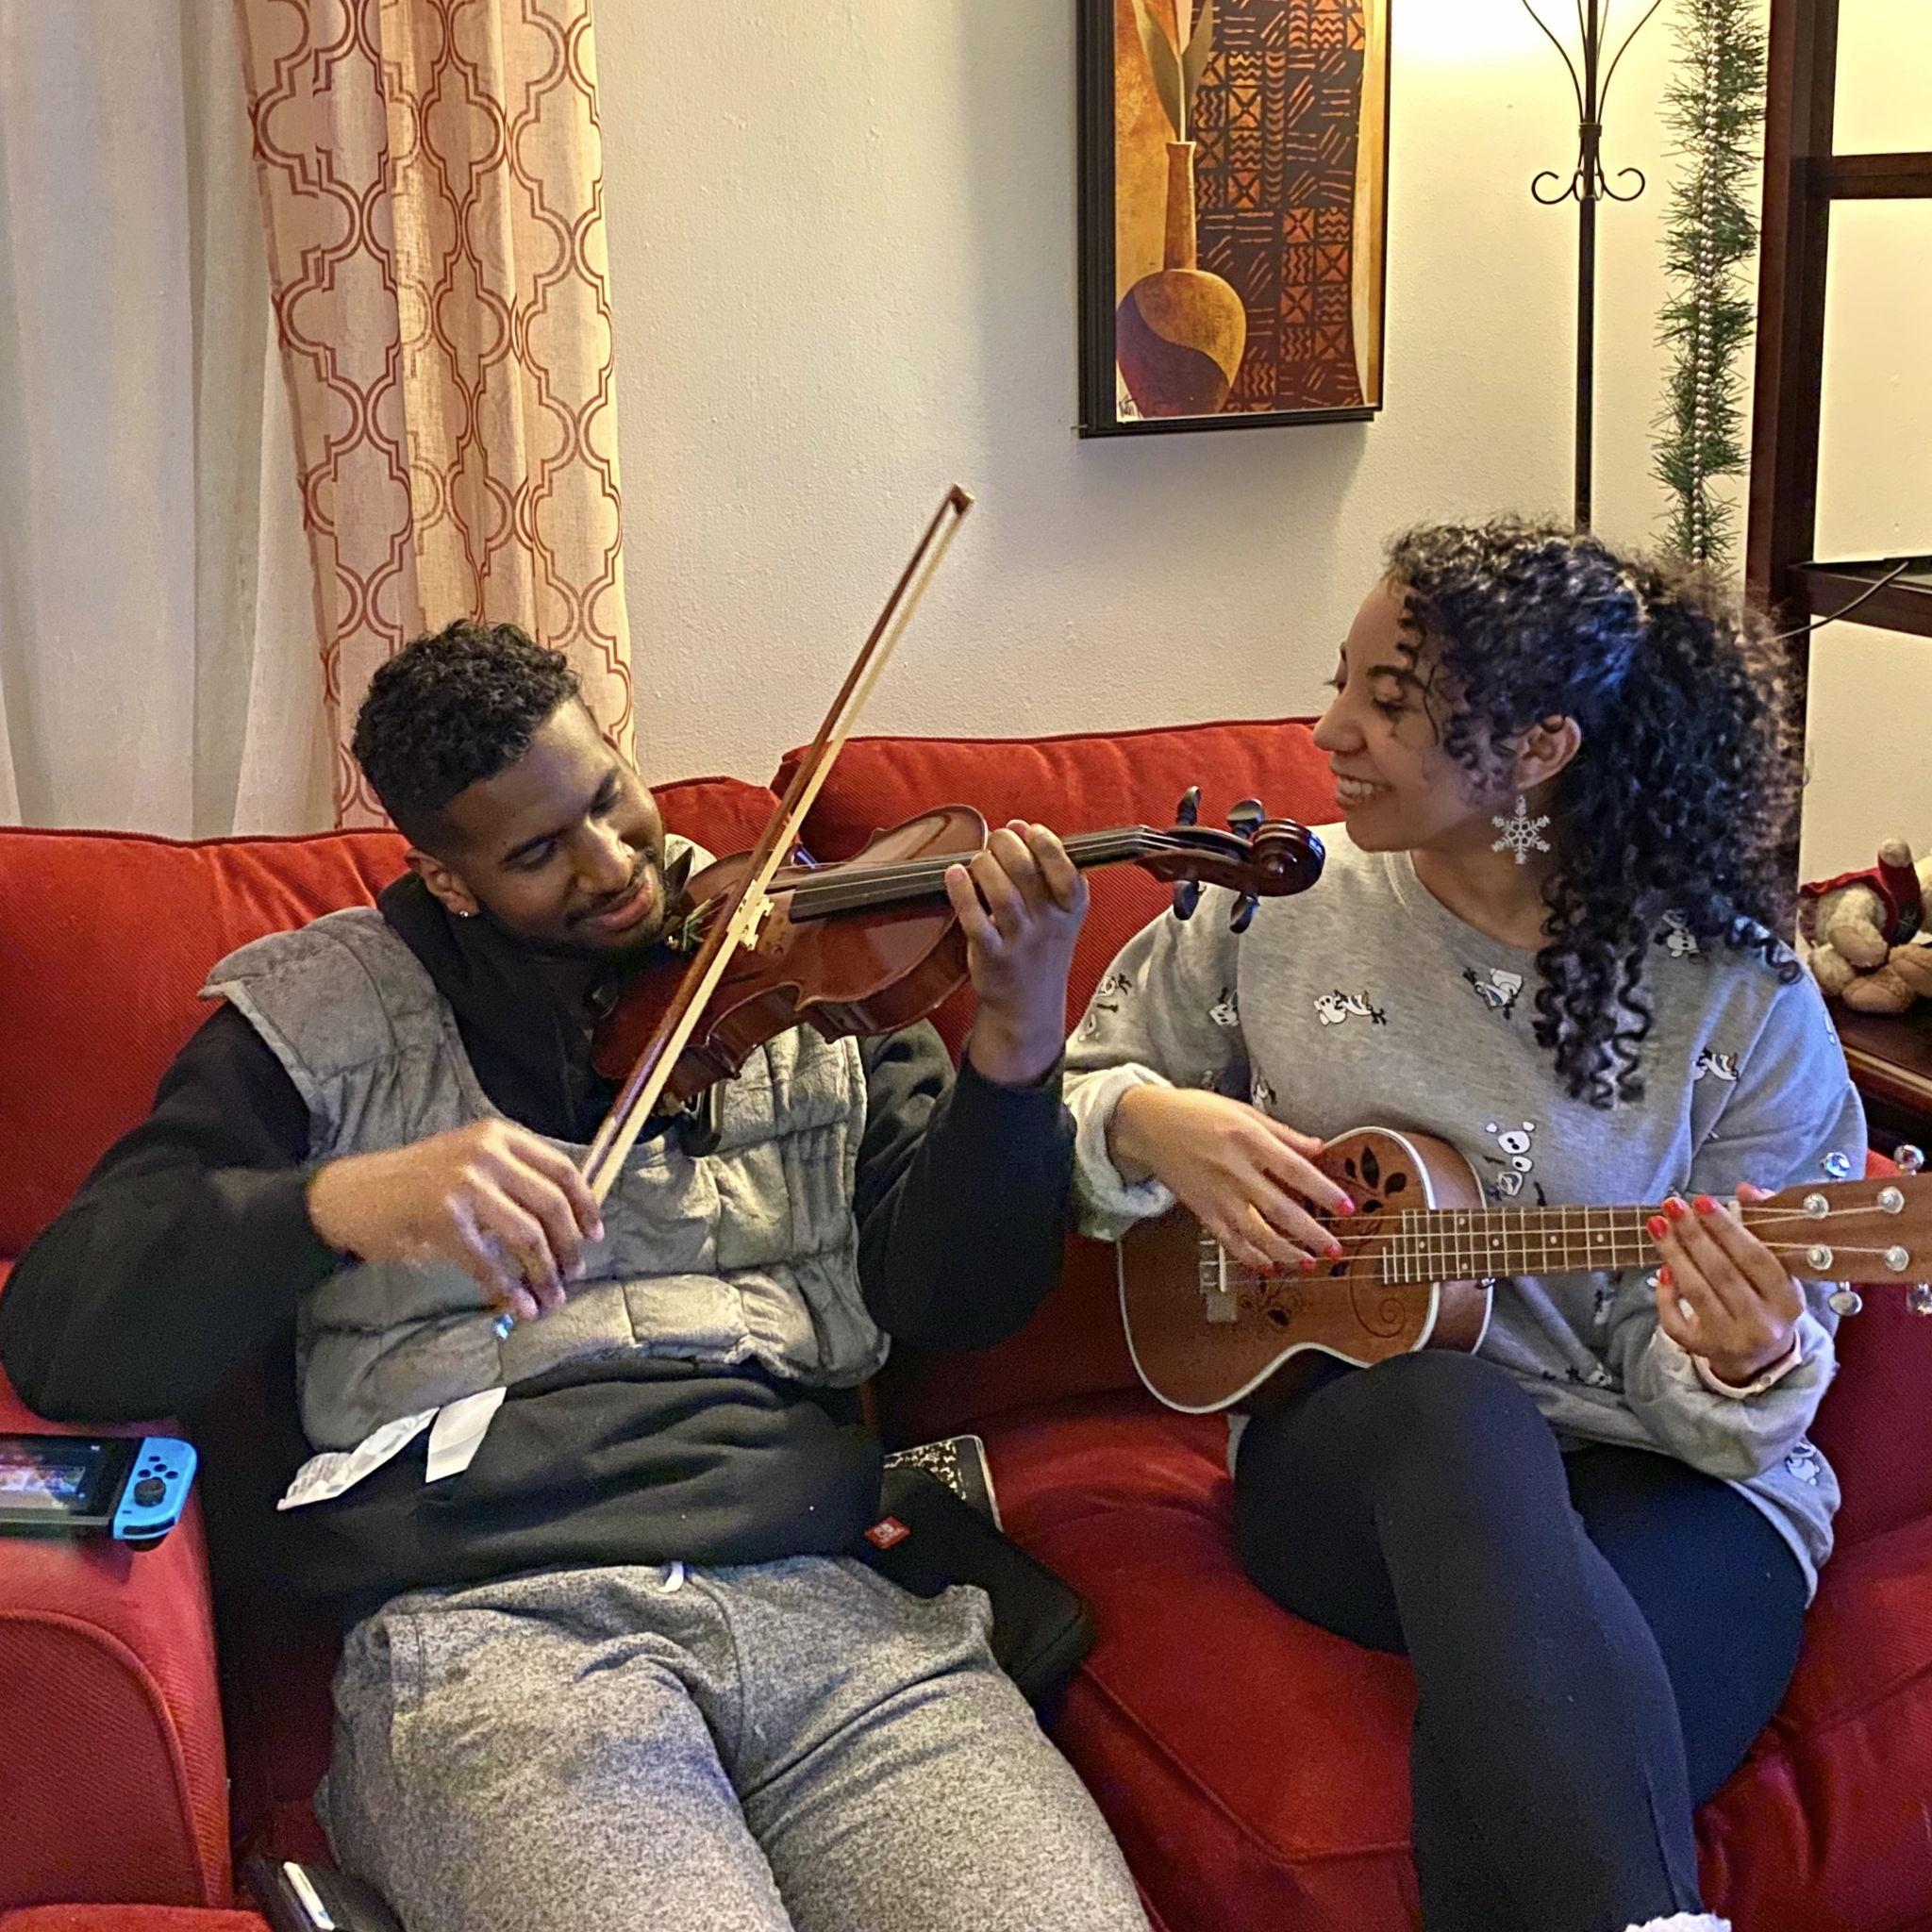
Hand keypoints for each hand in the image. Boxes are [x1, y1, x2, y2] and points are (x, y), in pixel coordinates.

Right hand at [307, 1120, 604, 1324]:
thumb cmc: (415, 1183)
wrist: (354, 1194)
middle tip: (573, 1274)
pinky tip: (517, 1306)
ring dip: (544, 1273)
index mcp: (499, 1136)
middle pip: (551, 1205)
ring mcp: (465, 1185)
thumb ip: (513, 1179)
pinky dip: (508, 1289)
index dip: (585, 1205)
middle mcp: (486, 1154)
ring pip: (527, 1236)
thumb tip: (567, 1220)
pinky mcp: (444, 1220)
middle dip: (568, 1246)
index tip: (595, 1234)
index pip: (562, 1168)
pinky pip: (489, 1263)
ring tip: (550, 1298)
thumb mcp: (469, 1161)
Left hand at [946, 820, 1089, 1085]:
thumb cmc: (1040, 944)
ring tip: (979, 859)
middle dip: (1005, 844)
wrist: (1027, 1004)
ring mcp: (1020, 942)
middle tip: (996, 839)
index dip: (1044, 842)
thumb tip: (1019, 826)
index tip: (1026, 829)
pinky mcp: (991, 956)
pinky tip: (954, 873)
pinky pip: (974, 919)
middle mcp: (1048, 924)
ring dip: (984, 864)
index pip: (1065, 869)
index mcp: (1071, 908)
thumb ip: (1045, 868)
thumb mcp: (1060, 910)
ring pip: (1000, 892)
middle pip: (1026, 872)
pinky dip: (961, 892)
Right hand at [1108, 1085, 1354, 1272]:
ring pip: (1255, 1232)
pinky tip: (1268, 1266)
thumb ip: (1283, 1132)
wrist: (1147, 1124)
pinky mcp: (1202, 1209)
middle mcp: (1235, 1170)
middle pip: (1280, 1209)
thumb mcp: (1242, 1110)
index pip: (1295, 1170)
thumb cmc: (1195, 1111)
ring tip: (1307, 1263)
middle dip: (1310, 1233)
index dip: (1323, 1191)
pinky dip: (1248, 1257)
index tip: (1347, 1208)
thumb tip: (1317, 1148)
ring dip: (1284, 1251)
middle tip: (1334, 1249)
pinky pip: (1228, 1240)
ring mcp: (1217, 1194)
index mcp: (1249, 1140)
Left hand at [1647, 1185, 1804, 1385]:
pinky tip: (1661, 1267)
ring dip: (1674, 1254)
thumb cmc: (1767, 1300)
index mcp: (1788, 1301)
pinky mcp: (1703, 1349)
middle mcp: (1763, 1324)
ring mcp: (1732, 1339)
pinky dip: (1666, 1294)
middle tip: (1672, 1205)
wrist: (1763, 1357)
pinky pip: (1676, 1320)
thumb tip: (1746, 1189)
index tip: (1702, 1200)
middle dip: (1694, 1235)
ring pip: (1697, 1293)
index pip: (1756, 1259)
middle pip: (1722, 1274)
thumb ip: (1763, 1225)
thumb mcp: (1777, 1269)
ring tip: (1658, 1224)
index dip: (1728, 1229)